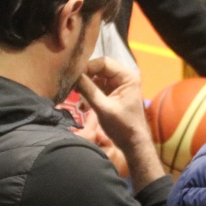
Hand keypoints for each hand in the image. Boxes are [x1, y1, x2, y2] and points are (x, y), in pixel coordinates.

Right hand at [76, 57, 163, 189]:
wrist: (132, 143)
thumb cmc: (123, 126)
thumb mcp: (103, 108)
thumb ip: (88, 90)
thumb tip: (73, 76)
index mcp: (127, 76)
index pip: (104, 62)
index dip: (87, 67)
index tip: (73, 76)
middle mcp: (124, 77)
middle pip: (99, 69)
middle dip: (85, 78)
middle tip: (72, 88)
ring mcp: (118, 85)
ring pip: (96, 78)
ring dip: (86, 88)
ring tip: (79, 101)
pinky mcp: (112, 93)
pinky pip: (97, 88)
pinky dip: (89, 95)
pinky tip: (83, 107)